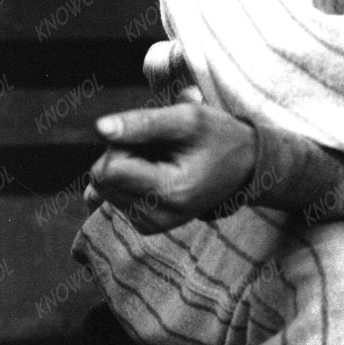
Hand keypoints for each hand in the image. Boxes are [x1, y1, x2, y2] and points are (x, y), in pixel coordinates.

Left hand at [84, 104, 257, 231]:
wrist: (245, 166)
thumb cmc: (218, 136)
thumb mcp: (187, 118)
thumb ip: (142, 122)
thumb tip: (99, 128)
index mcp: (171, 193)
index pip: (110, 170)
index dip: (122, 144)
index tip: (151, 138)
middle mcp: (159, 217)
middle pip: (103, 180)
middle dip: (120, 156)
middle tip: (157, 149)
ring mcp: (152, 225)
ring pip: (103, 189)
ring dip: (125, 167)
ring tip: (161, 162)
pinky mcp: (147, 226)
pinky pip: (111, 199)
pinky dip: (126, 182)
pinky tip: (151, 175)